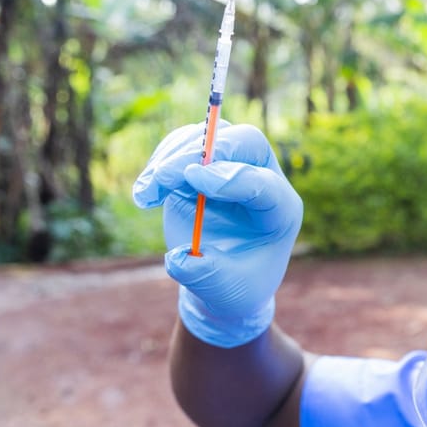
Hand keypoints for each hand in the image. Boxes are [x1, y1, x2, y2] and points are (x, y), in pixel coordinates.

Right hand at [133, 123, 302, 347]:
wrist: (223, 276)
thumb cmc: (235, 284)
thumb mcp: (226, 290)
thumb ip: (205, 275)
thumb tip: (178, 258)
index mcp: (281, 210)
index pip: (264, 183)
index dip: (231, 177)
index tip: (193, 178)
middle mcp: (262, 177)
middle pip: (243, 142)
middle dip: (201, 152)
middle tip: (162, 176)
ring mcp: (235, 164)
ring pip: (210, 136)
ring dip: (173, 156)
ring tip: (146, 192)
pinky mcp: (206, 163)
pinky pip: (186, 144)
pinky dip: (162, 160)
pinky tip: (146, 191)